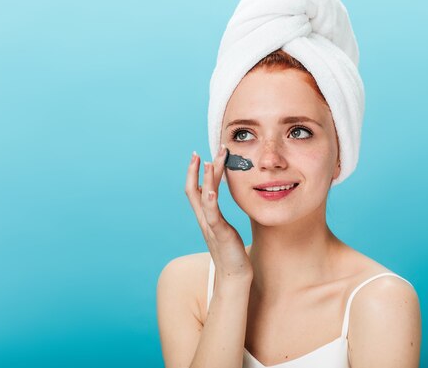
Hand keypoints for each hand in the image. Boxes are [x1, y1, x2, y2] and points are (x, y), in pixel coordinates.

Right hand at [185, 144, 252, 280]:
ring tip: (208, 162)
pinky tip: (210, 190)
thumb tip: (212, 199)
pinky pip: (212, 215)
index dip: (194, 173)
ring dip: (205, 179)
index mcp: (205, 217)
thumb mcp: (222, 227)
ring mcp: (210, 226)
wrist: (233, 275)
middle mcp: (203, 219)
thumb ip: (216, 213)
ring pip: (202, 198)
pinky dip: (209, 201)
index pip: (194, 190)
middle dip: (196, 170)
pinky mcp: (219, 233)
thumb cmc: (230, 252)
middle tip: (198, 152)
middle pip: (193, 190)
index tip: (198, 155)